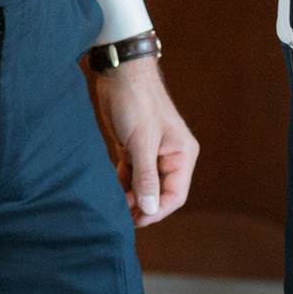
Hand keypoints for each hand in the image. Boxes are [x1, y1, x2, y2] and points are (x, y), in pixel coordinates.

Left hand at [89, 57, 197, 226]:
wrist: (119, 72)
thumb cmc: (136, 101)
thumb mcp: (142, 142)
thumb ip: (146, 177)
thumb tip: (151, 210)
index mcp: (182, 154)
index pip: (175, 195)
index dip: (157, 211)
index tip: (137, 221)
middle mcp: (171, 155)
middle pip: (159, 192)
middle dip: (142, 205)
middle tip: (120, 216)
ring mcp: (152, 151)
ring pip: (144, 184)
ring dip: (130, 196)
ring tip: (113, 206)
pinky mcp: (135, 146)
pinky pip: (131, 173)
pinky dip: (122, 183)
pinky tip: (110, 191)